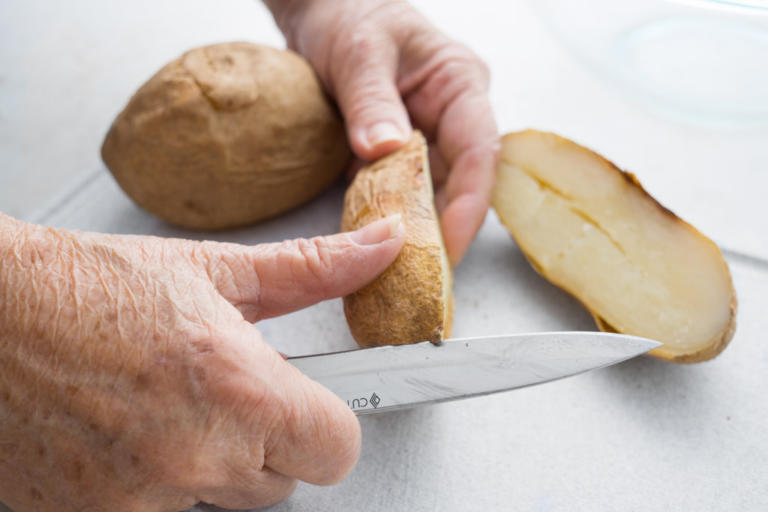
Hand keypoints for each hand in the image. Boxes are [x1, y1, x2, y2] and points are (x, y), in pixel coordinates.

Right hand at [0, 214, 403, 510]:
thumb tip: (380, 247)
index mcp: (236, 388)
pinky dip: (154, 484)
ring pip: (222, 502)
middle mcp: (193, 455)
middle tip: (219, 392)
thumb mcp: (212, 270)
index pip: (338, 450)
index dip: (326, 423)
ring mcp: (138, 501)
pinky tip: (126, 435)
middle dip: (266, 439)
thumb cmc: (84, 286)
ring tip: (163, 407)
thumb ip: (313, 270)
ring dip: (208, 463)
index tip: (309, 404)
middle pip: (282, 481)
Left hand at [267, 0, 498, 265]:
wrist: (322, 8)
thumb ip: (371, 100)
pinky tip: (373, 242)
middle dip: (442, 229)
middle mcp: (450, 115)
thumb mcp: (358, 52)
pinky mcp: (398, 150)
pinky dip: (388, 215)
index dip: (468, 205)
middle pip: (458, 183)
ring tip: (396, 270)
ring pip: (429, 192)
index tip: (447, 246)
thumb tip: (385, 151)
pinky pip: (400, 190)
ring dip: (413, 228)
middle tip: (421, 276)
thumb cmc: (348, 13)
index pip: (479, 153)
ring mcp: (425, 134)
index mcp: (460, 84)